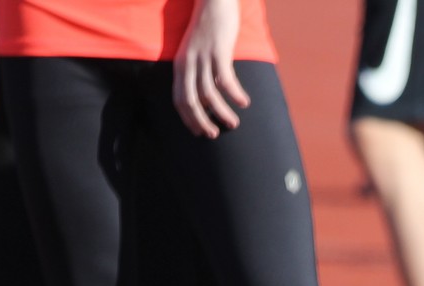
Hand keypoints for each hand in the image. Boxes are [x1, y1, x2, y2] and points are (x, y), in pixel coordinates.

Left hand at [173, 0, 251, 137]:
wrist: (213, 0)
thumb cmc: (209, 27)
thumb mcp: (197, 50)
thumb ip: (200, 70)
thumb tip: (209, 96)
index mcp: (181, 65)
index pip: (179, 98)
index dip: (188, 119)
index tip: (199, 132)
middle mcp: (189, 63)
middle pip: (190, 100)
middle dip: (201, 121)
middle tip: (214, 135)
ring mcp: (203, 57)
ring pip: (208, 93)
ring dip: (221, 112)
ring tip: (233, 123)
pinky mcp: (218, 51)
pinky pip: (225, 79)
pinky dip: (234, 94)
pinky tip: (244, 102)